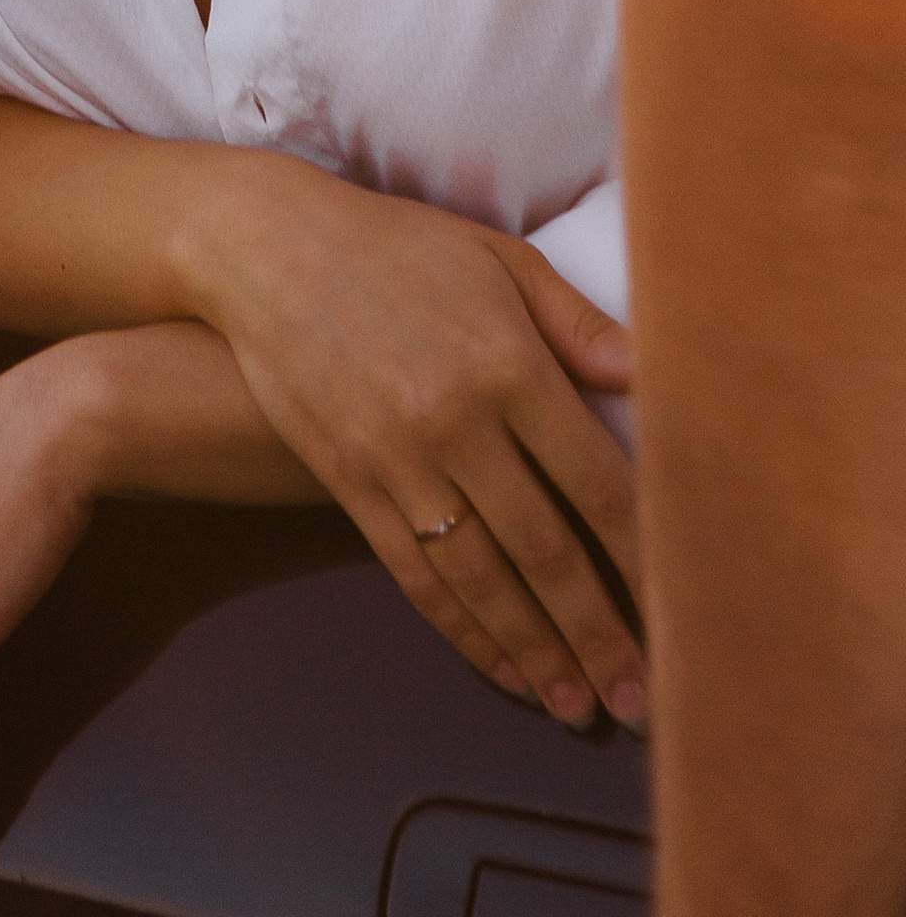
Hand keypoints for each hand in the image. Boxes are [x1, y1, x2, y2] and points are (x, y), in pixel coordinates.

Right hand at [202, 159, 642, 734]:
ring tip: (580, 706)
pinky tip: (502, 668)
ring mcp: (398, 459)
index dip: (647, 557)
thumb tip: (653, 375)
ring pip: (483, 579)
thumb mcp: (497, 258)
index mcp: (508, 363)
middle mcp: (457, 421)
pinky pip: (415, 574)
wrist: (264, 247)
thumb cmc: (395, 245)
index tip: (687, 613)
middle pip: (547, 550)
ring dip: (537, 651)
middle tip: (644, 702)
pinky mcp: (350, 481)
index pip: (598, 482)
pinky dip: (463, 629)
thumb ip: (577, 322)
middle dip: (600, 632)